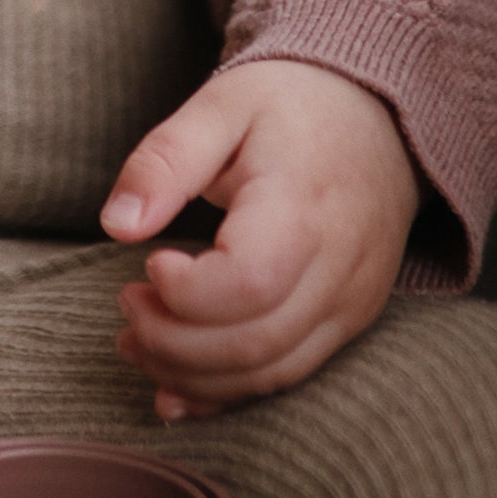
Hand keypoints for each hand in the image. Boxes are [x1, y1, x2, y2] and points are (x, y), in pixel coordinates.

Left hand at [100, 59, 421, 420]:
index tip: (148, 262)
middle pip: (255, 342)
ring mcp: (351, 302)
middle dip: (171, 341)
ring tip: (135, 340)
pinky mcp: (349, 321)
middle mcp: (340, 267)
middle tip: (125, 304)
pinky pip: (290, 375)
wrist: (380, 117)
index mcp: (304, 206)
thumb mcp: (220, 106)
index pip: (250, 282)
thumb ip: (165, 161)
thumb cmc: (291, 107)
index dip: (185, 292)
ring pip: (271, 372)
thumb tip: (116, 224)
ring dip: (191, 373)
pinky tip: (173, 388)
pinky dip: (227, 391)